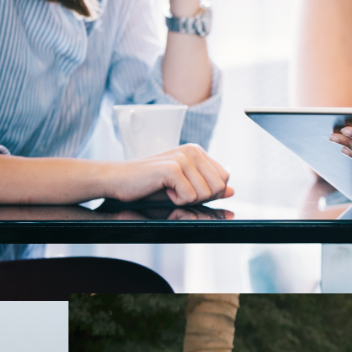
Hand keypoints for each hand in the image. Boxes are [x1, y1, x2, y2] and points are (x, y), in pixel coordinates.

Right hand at [106, 144, 232, 204]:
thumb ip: (208, 188)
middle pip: (218, 187)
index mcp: (197, 151)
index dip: (209, 191)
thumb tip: (232, 191)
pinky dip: (176, 201)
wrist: (119, 180)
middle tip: (177, 191)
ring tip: (168, 189)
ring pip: (205, 194)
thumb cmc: (149, 184)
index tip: (187, 189)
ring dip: (186, 200)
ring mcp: (183, 158)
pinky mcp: (172, 168)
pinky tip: (162, 189)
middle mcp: (193, 150)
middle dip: (200, 197)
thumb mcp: (183, 187)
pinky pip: (189, 197)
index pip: (224, 177)